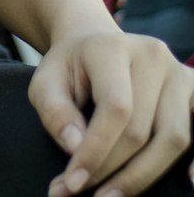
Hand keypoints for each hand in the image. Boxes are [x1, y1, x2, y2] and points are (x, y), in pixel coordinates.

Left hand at [30, 27, 193, 195]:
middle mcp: (152, 55)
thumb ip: (55, 112)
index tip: (72, 182)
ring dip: (142, 175)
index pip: (115, 108)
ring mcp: (177, 72)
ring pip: (173, 138)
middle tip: (80, 192)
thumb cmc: (70, 68)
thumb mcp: (46, 82)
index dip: (96, 151)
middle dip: (111, 170)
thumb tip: (76, 148)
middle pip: (141, 130)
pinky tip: (186, 182)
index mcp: (113, 47)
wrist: (94, 44)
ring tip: (111, 194)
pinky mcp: (192, 89)